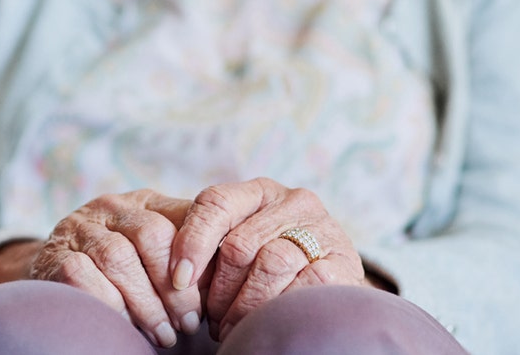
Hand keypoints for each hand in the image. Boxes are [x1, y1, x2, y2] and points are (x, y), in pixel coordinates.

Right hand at [0, 190, 202, 347]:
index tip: (208, 300)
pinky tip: (125, 328)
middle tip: (187, 325)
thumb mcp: (154, 249)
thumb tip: (231, 271)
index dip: (199, 257)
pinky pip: (84, 278)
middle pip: (151, 235)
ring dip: (146, 304)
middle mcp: (111, 207)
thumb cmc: (122, 266)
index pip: (181, 217)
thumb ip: (187, 250)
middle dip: (173, 286)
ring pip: (118, 258)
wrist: (55, 271)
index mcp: (144, 202)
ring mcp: (80, 229)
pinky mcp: (55, 257)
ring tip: (164, 335)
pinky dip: (111, 306)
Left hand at [169, 177, 367, 340]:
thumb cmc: (270, 270)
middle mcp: (293, 202)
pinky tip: (264, 323)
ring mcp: (322, 229)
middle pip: (238, 243)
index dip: (192, 241)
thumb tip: (178, 276)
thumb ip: (212, 249)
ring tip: (231, 328)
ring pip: (269, 264)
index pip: (215, 203)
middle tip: (211, 319)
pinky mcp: (342, 261)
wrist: (332, 292)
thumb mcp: (241, 246)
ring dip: (243, 306)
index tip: (178, 280)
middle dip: (218, 290)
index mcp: (260, 192)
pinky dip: (275, 308)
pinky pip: (301, 285)